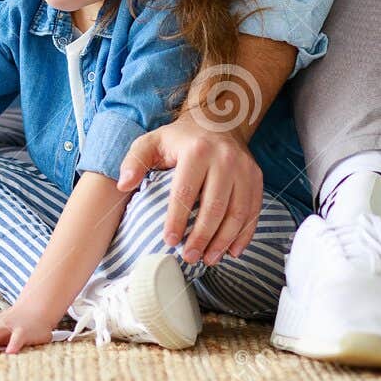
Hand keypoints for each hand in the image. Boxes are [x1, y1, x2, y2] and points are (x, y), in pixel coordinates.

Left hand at [117, 111, 263, 265]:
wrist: (216, 121)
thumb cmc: (178, 138)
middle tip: (190, 257)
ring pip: (237, 213)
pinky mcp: (256, 178)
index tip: (169, 241)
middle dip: (202, 237)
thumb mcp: (151, 142)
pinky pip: (253, 211)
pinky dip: (244, 234)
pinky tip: (232, 251)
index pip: (185, 193)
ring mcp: (244, 169)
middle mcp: (225, 159)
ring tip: (209, 259)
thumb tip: (123, 184)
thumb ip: (134, 162)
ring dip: (224, 241)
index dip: (177, 220)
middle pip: (215, 207)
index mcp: (196, 151)